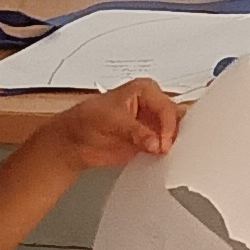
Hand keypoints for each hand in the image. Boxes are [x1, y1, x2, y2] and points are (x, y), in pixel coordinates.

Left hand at [41, 79, 181, 171]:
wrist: (75, 141)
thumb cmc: (87, 119)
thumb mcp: (112, 120)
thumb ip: (136, 132)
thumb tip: (153, 142)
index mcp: (145, 90)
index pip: (167, 107)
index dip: (168, 125)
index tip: (163, 142)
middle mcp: (152, 105)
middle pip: (175, 118)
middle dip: (174, 134)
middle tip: (169, 148)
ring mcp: (152, 124)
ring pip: (173, 133)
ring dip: (171, 145)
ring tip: (166, 155)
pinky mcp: (150, 141)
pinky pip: (166, 147)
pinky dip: (166, 154)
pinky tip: (162, 160)